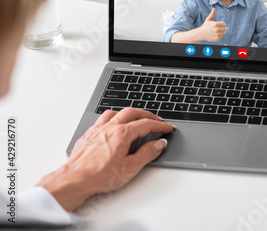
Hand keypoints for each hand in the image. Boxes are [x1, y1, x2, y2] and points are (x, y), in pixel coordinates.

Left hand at [37, 108, 174, 211]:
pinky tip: (113, 124)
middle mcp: (109, 127)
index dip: (159, 125)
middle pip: (132, 112)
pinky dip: (113, 118)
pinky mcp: (88, 135)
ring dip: (128, 113)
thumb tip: (159, 144)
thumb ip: (147, 153)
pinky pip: (102, 119)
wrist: (74, 180)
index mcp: (122, 134)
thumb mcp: (131, 168)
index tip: (167, 128)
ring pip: (115, 112)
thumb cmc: (99, 176)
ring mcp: (97, 129)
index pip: (146, 124)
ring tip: (135, 118)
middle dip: (147, 115)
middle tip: (156, 120)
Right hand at [199, 8, 225, 40]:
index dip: (222, 24)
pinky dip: (220, 35)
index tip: (219, 25)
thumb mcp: (208, 19)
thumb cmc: (205, 26)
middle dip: (222, 28)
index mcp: (215, 24)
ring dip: (221, 32)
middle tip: (217, 28)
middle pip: (225, 28)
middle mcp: (217, 29)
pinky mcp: (217, 38)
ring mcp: (217, 34)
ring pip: (224, 32)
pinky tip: (215, 34)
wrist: (201, 33)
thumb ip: (212, 14)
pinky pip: (222, 36)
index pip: (224, 24)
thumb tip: (214, 8)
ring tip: (216, 31)